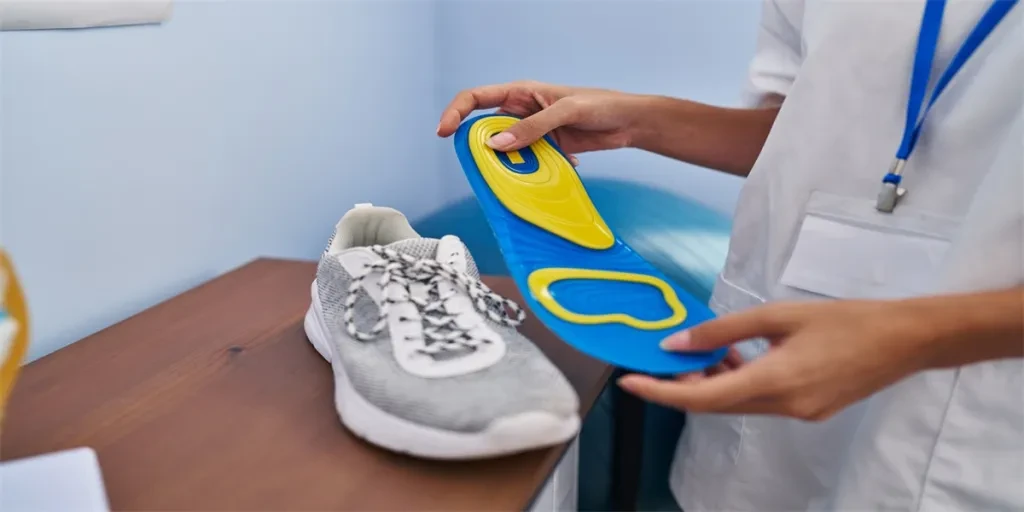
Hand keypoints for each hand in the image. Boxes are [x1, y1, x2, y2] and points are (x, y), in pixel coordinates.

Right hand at [436, 81, 648, 164]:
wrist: (628, 122)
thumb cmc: (600, 105)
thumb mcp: (565, 112)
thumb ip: (533, 128)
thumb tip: (496, 145)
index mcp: (521, 93)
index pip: (476, 98)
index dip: (456, 112)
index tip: (444, 132)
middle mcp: (521, 112)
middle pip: (486, 130)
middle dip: (482, 149)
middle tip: (486, 167)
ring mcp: (532, 133)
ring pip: (506, 151)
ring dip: (510, 165)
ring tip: (521, 175)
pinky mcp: (546, 150)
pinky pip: (527, 164)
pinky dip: (534, 172)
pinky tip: (556, 169)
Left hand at [617, 299, 944, 421]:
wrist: (906, 340)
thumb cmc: (847, 319)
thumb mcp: (779, 315)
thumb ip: (724, 330)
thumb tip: (678, 343)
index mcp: (776, 381)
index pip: (703, 398)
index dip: (661, 393)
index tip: (630, 383)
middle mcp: (784, 406)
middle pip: (716, 405)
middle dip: (683, 385)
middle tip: (664, 358)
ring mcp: (798, 413)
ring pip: (737, 404)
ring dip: (713, 382)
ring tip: (702, 351)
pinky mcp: (808, 410)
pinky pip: (759, 402)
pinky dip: (739, 382)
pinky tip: (736, 357)